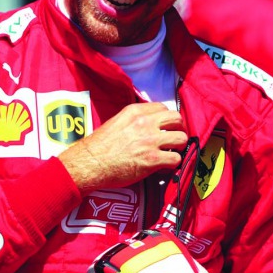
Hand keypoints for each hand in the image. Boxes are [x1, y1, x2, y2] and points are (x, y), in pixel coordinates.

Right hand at [59, 102, 187, 192]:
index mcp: (135, 112)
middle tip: (172, 138)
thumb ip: (132, 120)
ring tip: (171, 152)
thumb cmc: (99, 146)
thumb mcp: (116, 122)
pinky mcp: (152, 159)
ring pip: (181, 138)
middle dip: (177, 129)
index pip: (163, 108)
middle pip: (176, 119)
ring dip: (178, 146)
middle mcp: (145, 123)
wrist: (90, 163)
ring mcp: (150, 141)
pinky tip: (166, 165)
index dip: (166, 119)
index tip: (164, 127)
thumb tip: (145, 125)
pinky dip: (173, 163)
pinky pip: (176, 158)